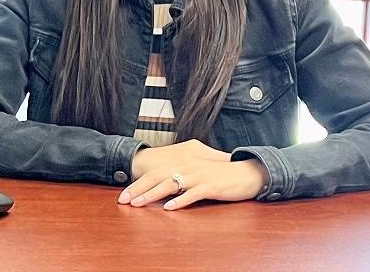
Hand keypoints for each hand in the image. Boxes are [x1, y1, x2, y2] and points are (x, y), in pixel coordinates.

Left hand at [120, 145, 269, 210]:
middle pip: (158, 177)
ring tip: (139, 204)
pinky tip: (169, 208)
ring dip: (152, 195)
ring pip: (171, 184)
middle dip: (139, 189)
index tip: (124, 195)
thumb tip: (163, 189)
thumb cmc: (221, 175)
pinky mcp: (210, 185)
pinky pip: (192, 194)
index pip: (156, 172)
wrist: (245, 173)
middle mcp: (188, 165)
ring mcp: (199, 175)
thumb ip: (181, 177)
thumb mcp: (197, 172)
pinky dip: (180, 201)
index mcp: (184, 162)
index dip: (138, 183)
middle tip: (124, 201)